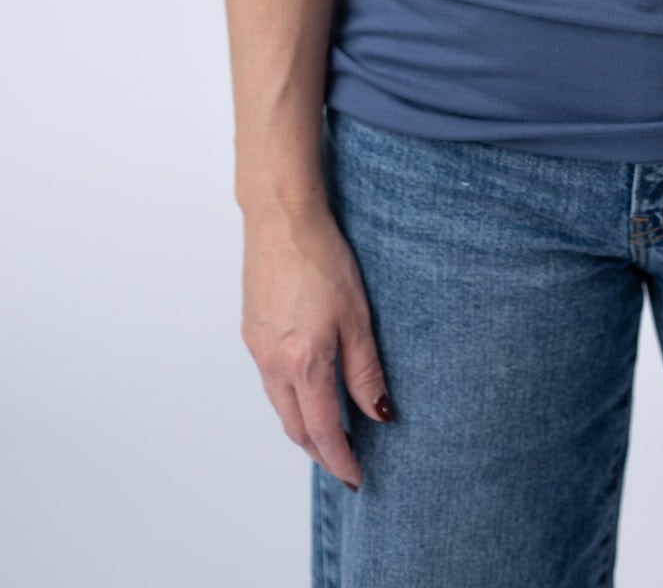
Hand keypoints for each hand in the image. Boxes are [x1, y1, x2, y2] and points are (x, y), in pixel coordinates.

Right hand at [240, 198, 394, 490]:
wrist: (281, 218)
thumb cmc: (322, 257)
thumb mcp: (357, 316)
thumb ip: (365, 370)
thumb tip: (378, 413)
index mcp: (303, 362)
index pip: (322, 430)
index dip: (340, 459)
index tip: (355, 477)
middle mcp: (273, 363)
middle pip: (295, 426)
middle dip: (319, 451)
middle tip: (344, 463)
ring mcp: (257, 348)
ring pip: (279, 405)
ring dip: (302, 425)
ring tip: (328, 433)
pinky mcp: (251, 331)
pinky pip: (269, 379)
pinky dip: (288, 397)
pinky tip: (304, 389)